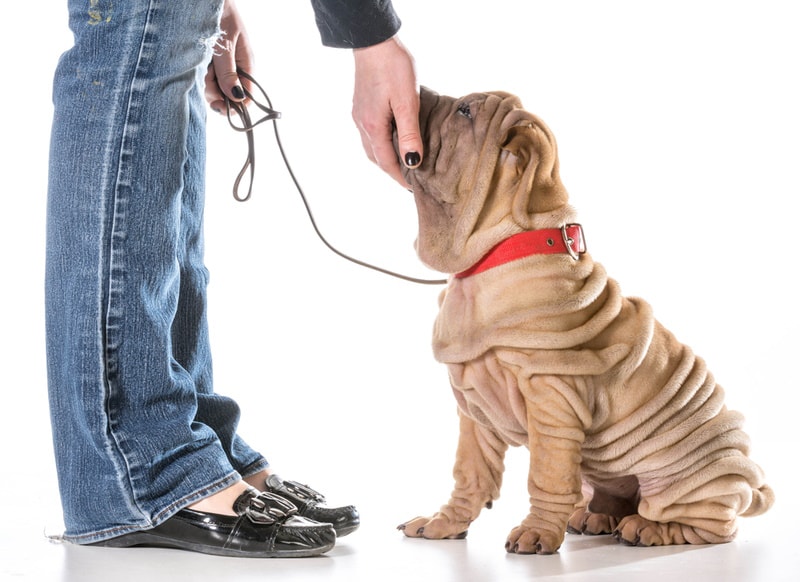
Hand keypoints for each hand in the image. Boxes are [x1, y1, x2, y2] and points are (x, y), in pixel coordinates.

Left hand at [205, 0, 253, 111]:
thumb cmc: (219, 13)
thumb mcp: (224, 43)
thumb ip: (229, 71)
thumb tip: (237, 98)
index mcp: (246, 63)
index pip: (247, 95)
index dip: (236, 105)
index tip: (220, 106)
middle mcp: (235, 68)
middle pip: (228, 95)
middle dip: (215, 93)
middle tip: (204, 79)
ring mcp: (221, 65)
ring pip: (214, 88)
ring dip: (204, 82)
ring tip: (198, 63)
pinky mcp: (207, 62)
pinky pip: (204, 77)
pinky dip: (197, 75)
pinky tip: (193, 63)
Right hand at [352, 36, 422, 187]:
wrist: (373, 41)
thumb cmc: (392, 67)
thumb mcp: (407, 102)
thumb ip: (410, 133)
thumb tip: (413, 162)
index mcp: (373, 127)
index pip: (386, 162)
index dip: (399, 177)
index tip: (412, 188)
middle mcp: (362, 124)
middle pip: (376, 157)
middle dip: (391, 170)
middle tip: (409, 178)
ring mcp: (359, 115)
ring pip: (371, 146)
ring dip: (385, 157)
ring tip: (402, 161)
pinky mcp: (361, 105)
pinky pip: (369, 133)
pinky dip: (381, 143)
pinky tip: (392, 138)